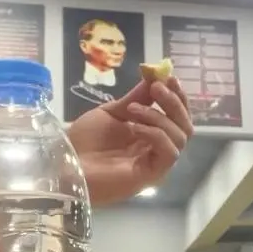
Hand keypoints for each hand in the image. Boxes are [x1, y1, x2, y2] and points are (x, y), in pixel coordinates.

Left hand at [67, 77, 193, 204]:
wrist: (67, 164)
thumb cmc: (85, 142)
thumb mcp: (112, 112)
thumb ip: (136, 98)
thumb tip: (155, 78)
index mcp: (150, 134)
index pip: (177, 116)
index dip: (177, 96)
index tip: (169, 77)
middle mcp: (158, 148)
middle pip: (185, 126)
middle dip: (174, 103)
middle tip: (156, 88)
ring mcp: (157, 162)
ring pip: (180, 137)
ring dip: (159, 117)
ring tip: (133, 110)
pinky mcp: (153, 174)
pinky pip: (168, 151)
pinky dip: (156, 134)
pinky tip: (135, 128)